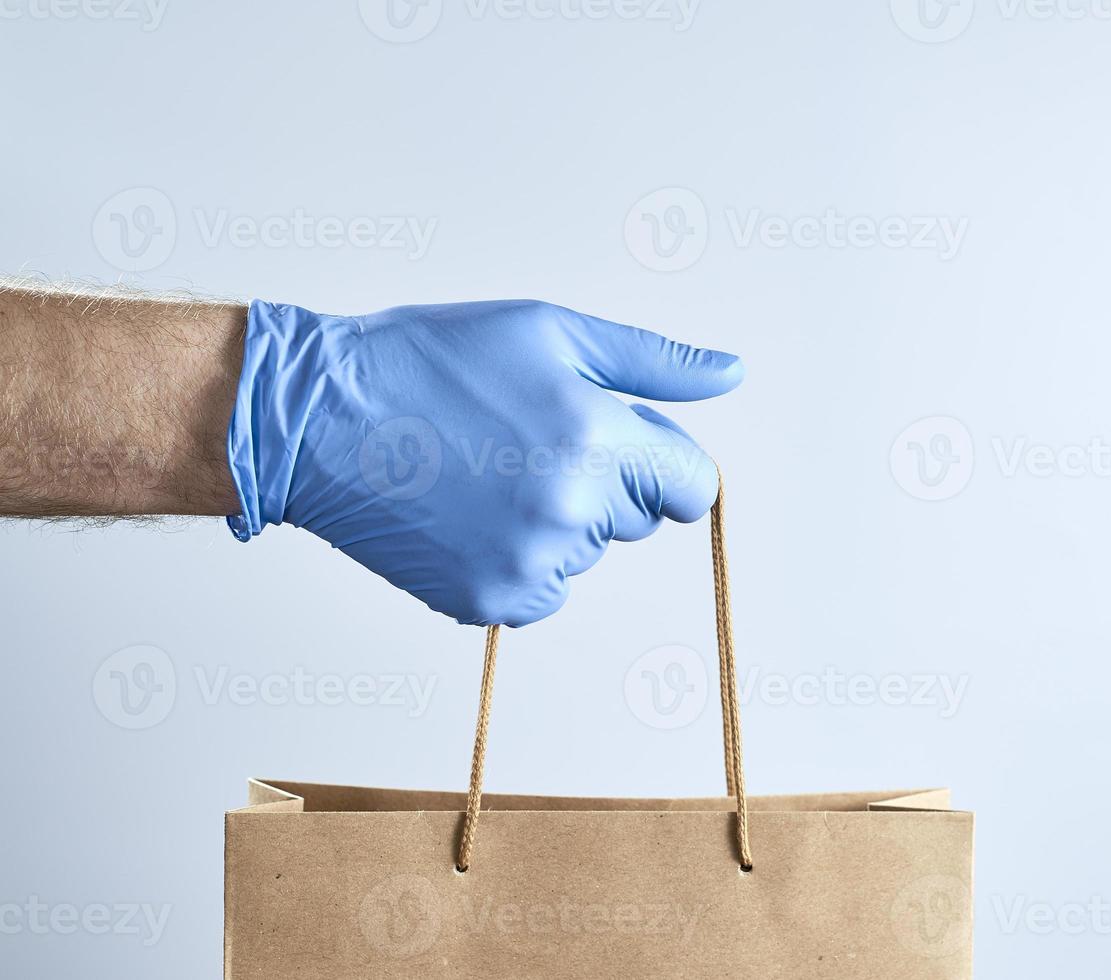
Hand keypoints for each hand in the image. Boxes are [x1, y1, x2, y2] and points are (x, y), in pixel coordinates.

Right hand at [226, 299, 742, 625]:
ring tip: (486, 471)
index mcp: (598, 439)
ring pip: (588, 553)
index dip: (661, 462)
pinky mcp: (489, 602)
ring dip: (558, 521)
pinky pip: (543, 591)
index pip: (695, 486)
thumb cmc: (431, 360)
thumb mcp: (550, 331)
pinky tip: (469, 513)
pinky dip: (519, 561)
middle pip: (640, 520)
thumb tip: (731, 374)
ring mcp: (529, 563)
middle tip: (527, 440)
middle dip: (605, 483)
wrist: (320, 417)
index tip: (618, 443)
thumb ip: (653, 363)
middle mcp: (572, 510)